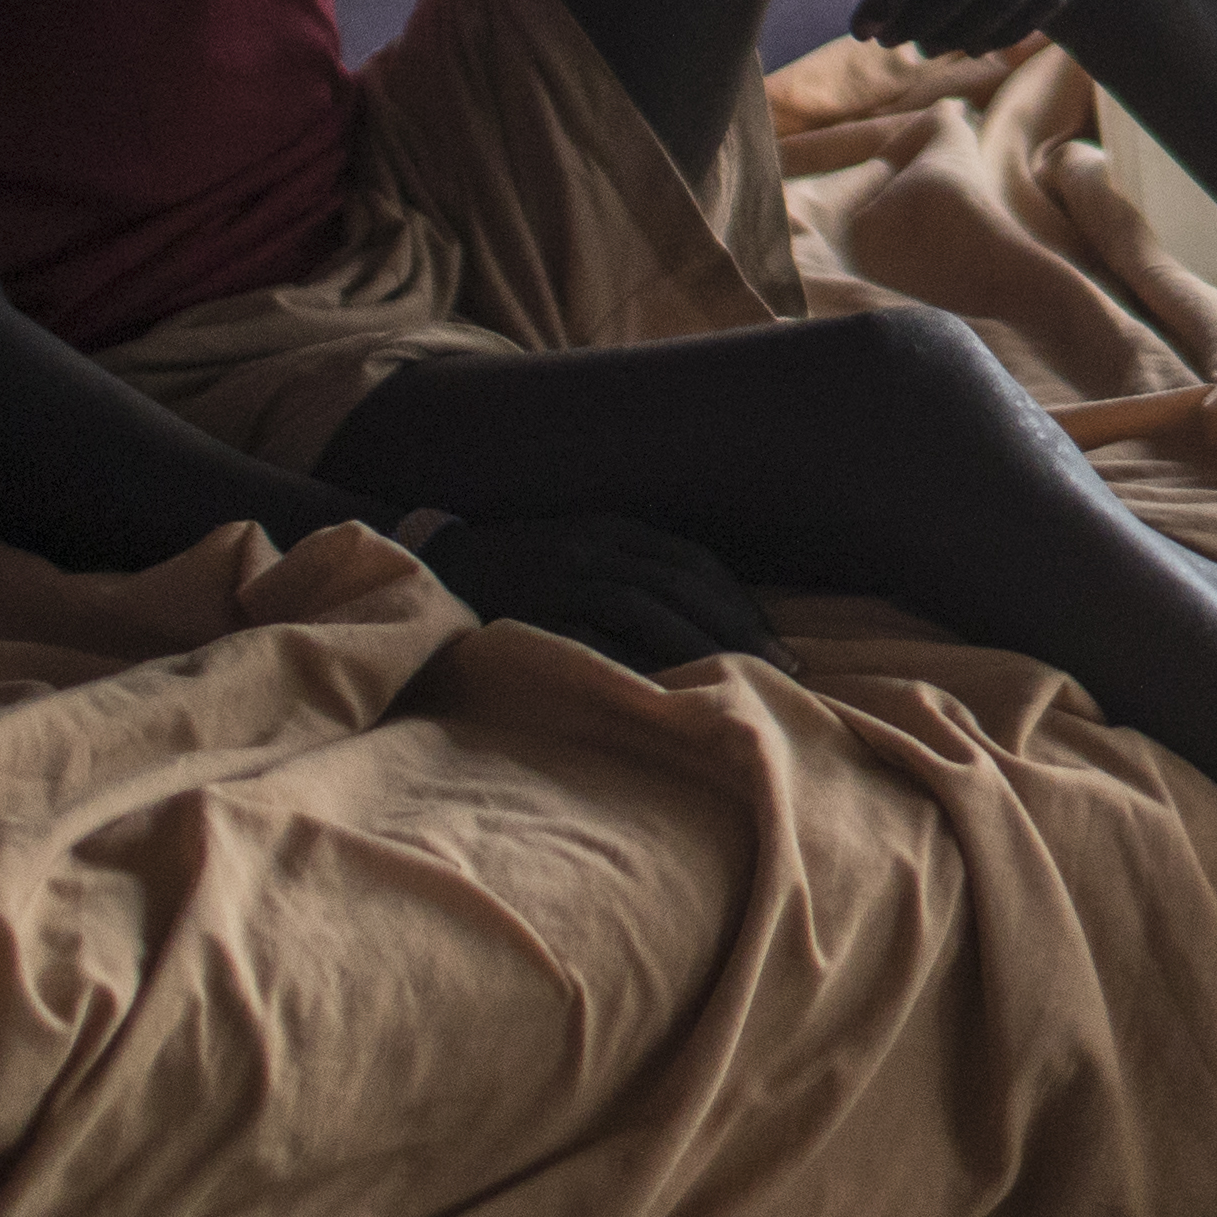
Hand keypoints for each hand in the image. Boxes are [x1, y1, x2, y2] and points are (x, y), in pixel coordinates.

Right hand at [419, 508, 783, 675]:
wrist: (439, 565)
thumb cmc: (524, 569)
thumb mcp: (584, 554)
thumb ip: (635, 574)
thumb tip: (705, 621)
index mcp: (614, 528)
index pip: (694, 562)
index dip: (739, 600)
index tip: (774, 637)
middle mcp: (594, 546)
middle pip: (681, 584)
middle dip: (735, 625)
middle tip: (777, 665)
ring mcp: (561, 576)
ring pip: (645, 607)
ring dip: (698, 642)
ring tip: (736, 679)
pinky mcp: (532, 610)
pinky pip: (593, 637)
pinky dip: (633, 660)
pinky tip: (665, 688)